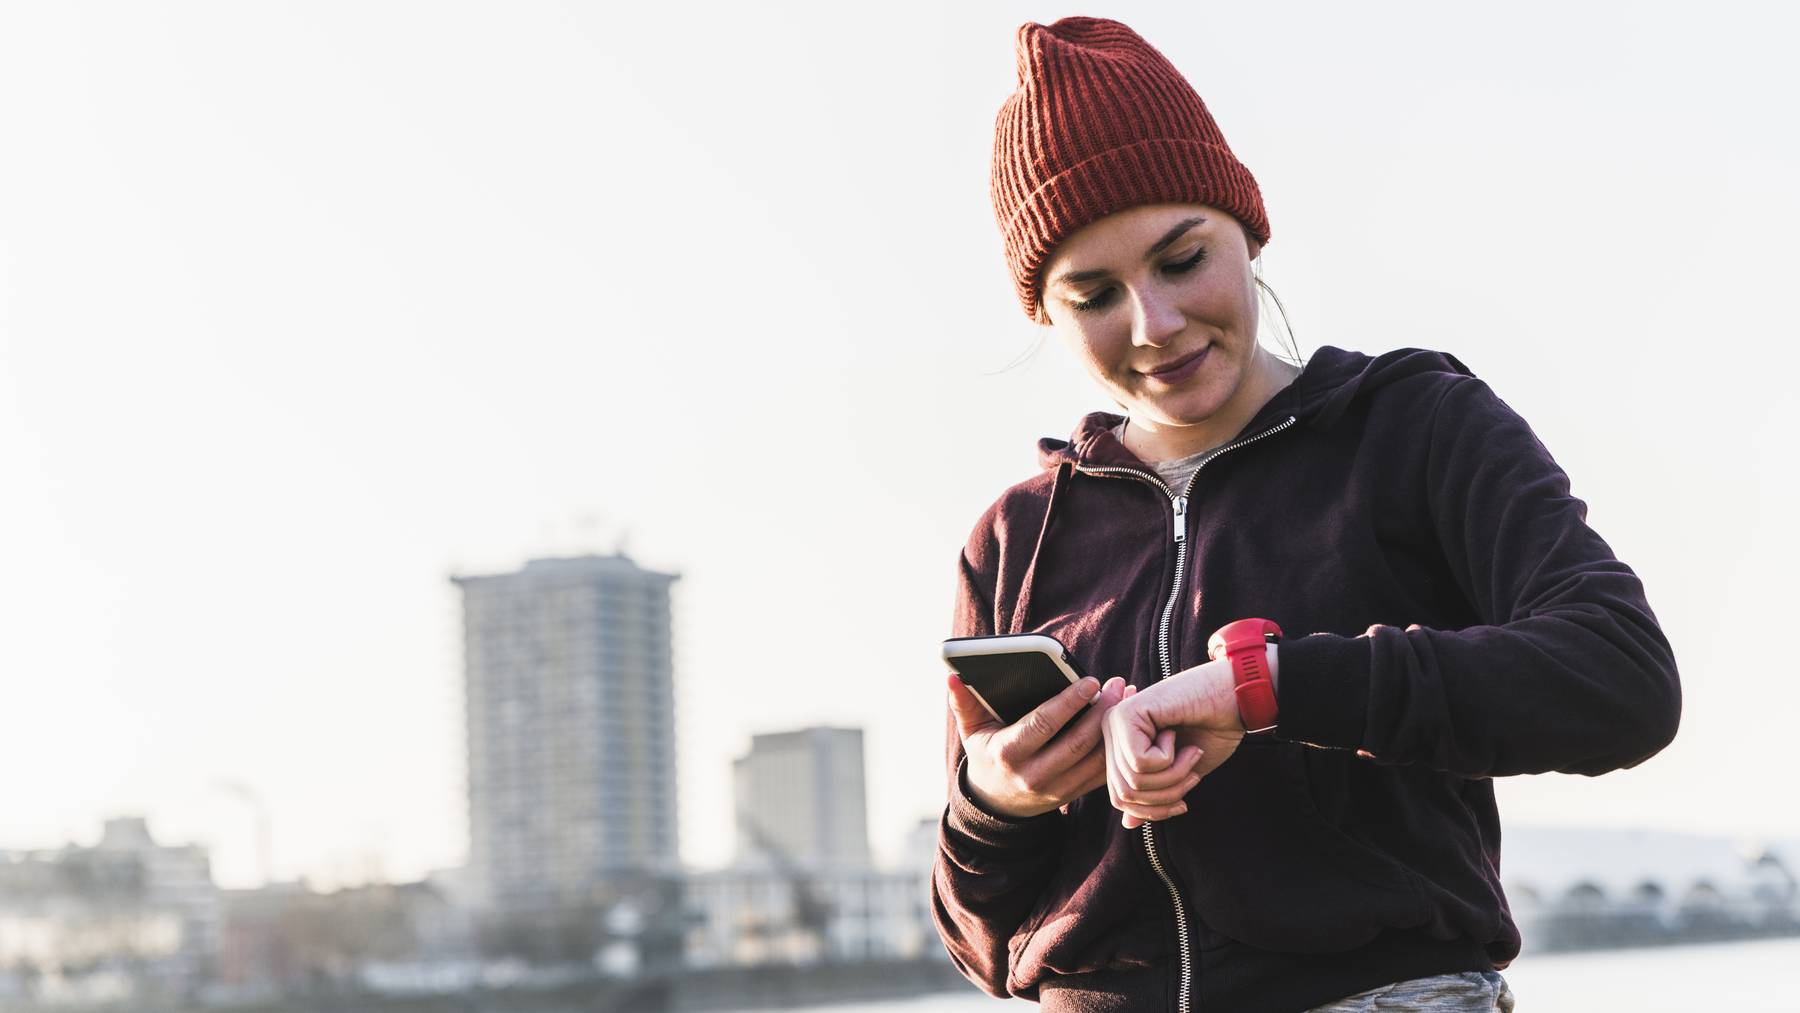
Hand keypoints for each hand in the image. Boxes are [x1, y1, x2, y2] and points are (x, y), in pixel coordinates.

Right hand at [948, 674, 1130, 818]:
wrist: (995, 803)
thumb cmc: (986, 754)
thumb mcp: (971, 730)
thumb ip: (963, 702)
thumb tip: (952, 676)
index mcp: (1008, 754)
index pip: (1043, 724)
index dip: (1069, 702)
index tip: (1090, 680)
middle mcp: (1032, 775)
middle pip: (1076, 742)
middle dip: (1101, 711)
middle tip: (1117, 684)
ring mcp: (1055, 790)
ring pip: (1094, 760)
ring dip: (1114, 729)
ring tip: (1126, 698)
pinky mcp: (1072, 795)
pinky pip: (1100, 774)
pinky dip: (1117, 750)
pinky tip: (1126, 725)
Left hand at [1101, 657, 1246, 827]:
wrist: (1234, 698)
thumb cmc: (1211, 731)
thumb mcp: (1179, 773)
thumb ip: (1152, 794)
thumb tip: (1126, 825)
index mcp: (1120, 745)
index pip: (1120, 799)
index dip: (1154, 811)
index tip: (1183, 802)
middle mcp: (1110, 731)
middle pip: (1124, 795)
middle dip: (1166, 796)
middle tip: (1193, 773)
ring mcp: (1114, 721)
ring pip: (1133, 782)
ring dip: (1173, 777)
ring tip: (1190, 753)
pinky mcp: (1126, 714)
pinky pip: (1140, 763)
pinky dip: (1170, 759)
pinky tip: (1178, 736)